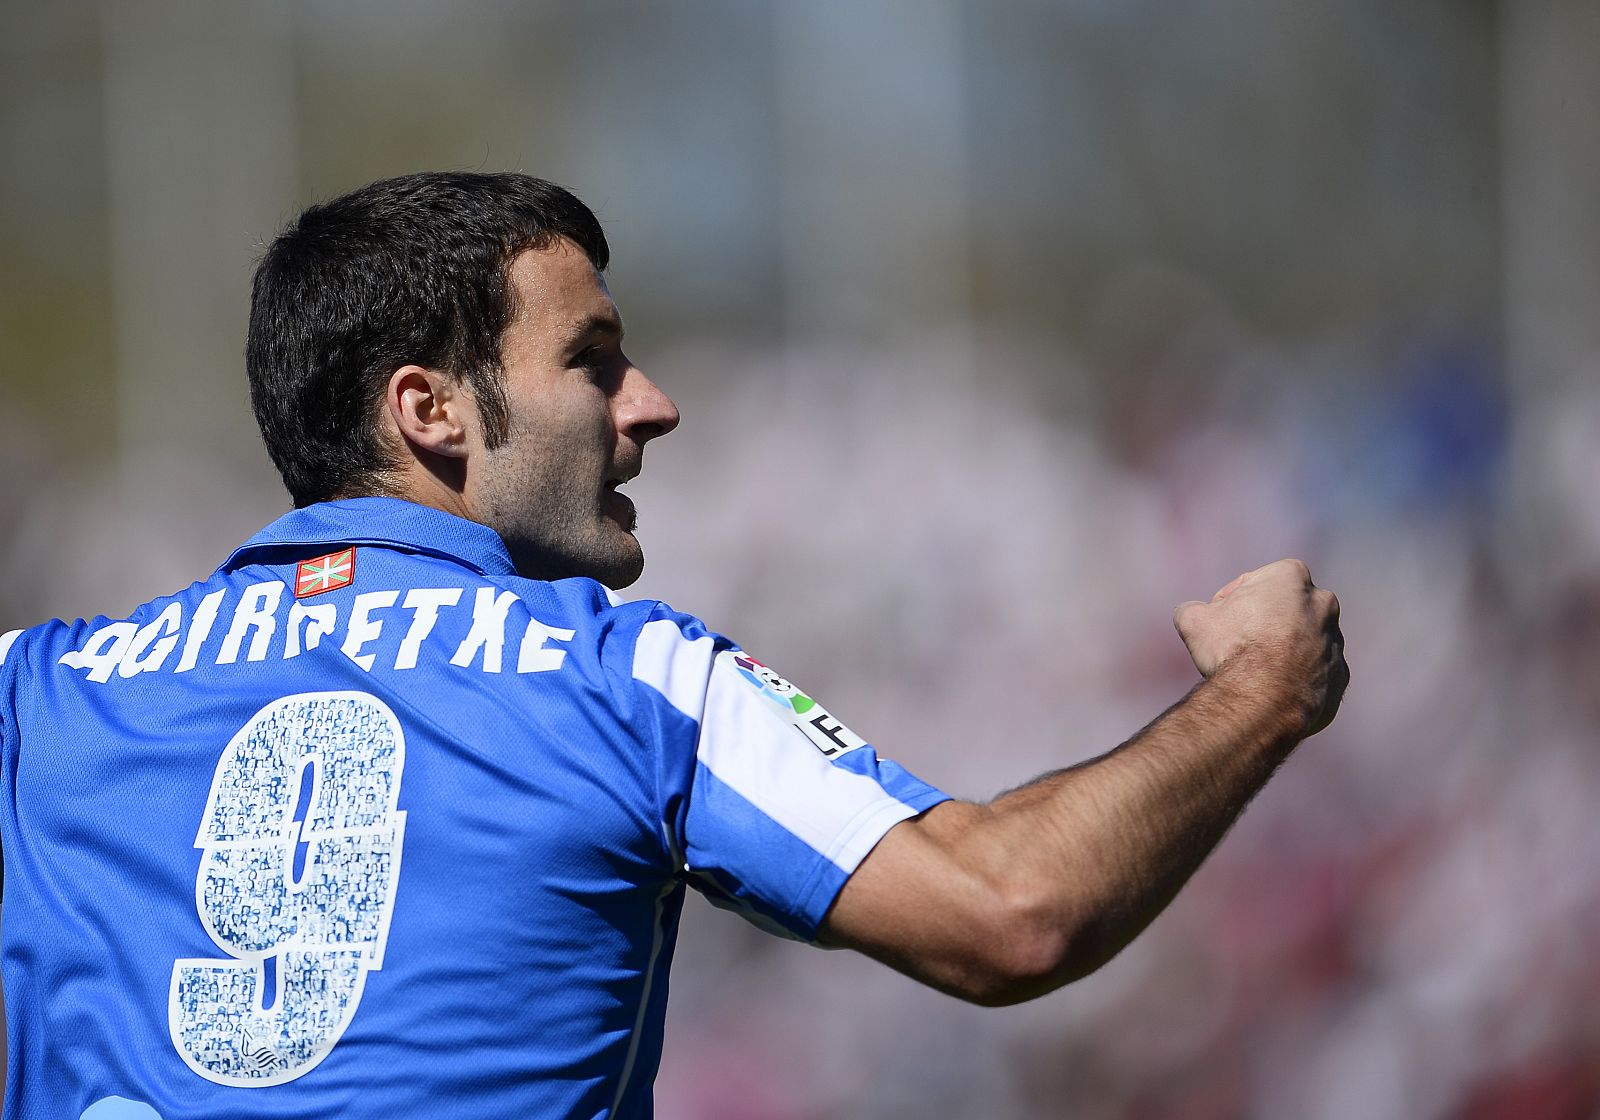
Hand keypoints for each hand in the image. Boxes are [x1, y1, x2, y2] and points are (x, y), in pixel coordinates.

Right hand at [1173, 559, 1347, 736]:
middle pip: (1284, 610)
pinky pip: (1313, 676)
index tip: (1219, 622)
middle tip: (1236, 646)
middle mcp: (1323, 604)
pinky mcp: (1339, 679)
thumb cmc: (1232, 650)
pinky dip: (1295, 682)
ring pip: (1302, 644)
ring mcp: (1335, 643)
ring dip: (1281, 654)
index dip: (1231, 601)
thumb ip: (1194, 609)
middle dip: (1263, 624)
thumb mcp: (1192, 620)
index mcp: (1292, 577)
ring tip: (1252, 674)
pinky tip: (1271, 693)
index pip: (1254, 582)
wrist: (1264, 701)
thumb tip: (1192, 614)